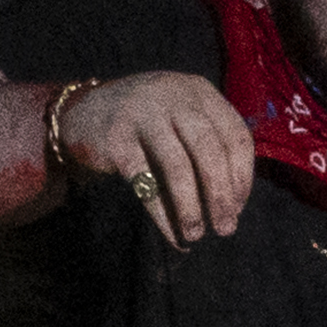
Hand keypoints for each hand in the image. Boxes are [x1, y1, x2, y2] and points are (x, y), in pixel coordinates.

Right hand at [59, 68, 252, 246]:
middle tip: (226, 229)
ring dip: (191, 207)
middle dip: (221, 195)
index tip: (238, 207)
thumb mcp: (182, 121)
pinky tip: (171, 233)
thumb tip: (233, 206)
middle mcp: (174, 96)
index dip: (242, 177)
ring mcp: (142, 113)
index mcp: (200, 92)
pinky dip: (161, 212)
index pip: (236, 137)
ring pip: (178, 166)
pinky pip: (145, 180)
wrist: (83, 112)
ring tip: (196, 235)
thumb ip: (209, 149)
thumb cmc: (148, 126)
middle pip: (210, 150)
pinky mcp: (116, 137)